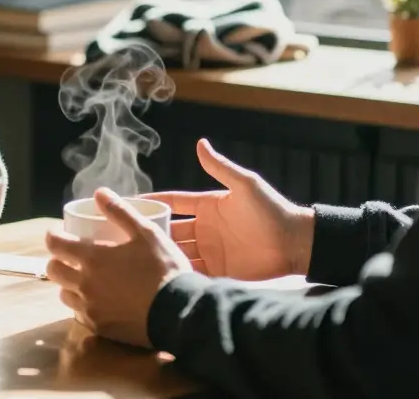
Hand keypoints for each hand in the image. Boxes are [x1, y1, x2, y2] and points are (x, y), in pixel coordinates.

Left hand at [45, 188, 192, 347]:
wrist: (179, 312)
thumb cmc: (163, 268)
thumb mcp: (146, 232)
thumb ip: (120, 211)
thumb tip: (100, 192)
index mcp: (92, 257)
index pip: (55, 243)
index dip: (54, 236)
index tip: (61, 233)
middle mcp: (84, 284)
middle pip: (53, 270)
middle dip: (58, 260)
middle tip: (72, 256)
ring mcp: (90, 308)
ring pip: (64, 294)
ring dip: (69, 284)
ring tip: (85, 280)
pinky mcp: (100, 328)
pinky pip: (80, 314)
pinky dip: (84, 305)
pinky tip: (98, 301)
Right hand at [142, 138, 314, 280]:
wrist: (296, 244)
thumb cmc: (272, 210)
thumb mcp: (245, 185)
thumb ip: (220, 167)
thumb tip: (200, 143)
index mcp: (207, 205)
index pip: (172, 203)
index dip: (152, 203)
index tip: (126, 204)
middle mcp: (204, 229)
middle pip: (169, 230)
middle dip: (149, 232)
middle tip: (123, 236)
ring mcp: (210, 251)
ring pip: (177, 251)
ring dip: (160, 254)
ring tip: (136, 259)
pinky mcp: (217, 271)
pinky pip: (192, 272)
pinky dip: (177, 273)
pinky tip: (161, 276)